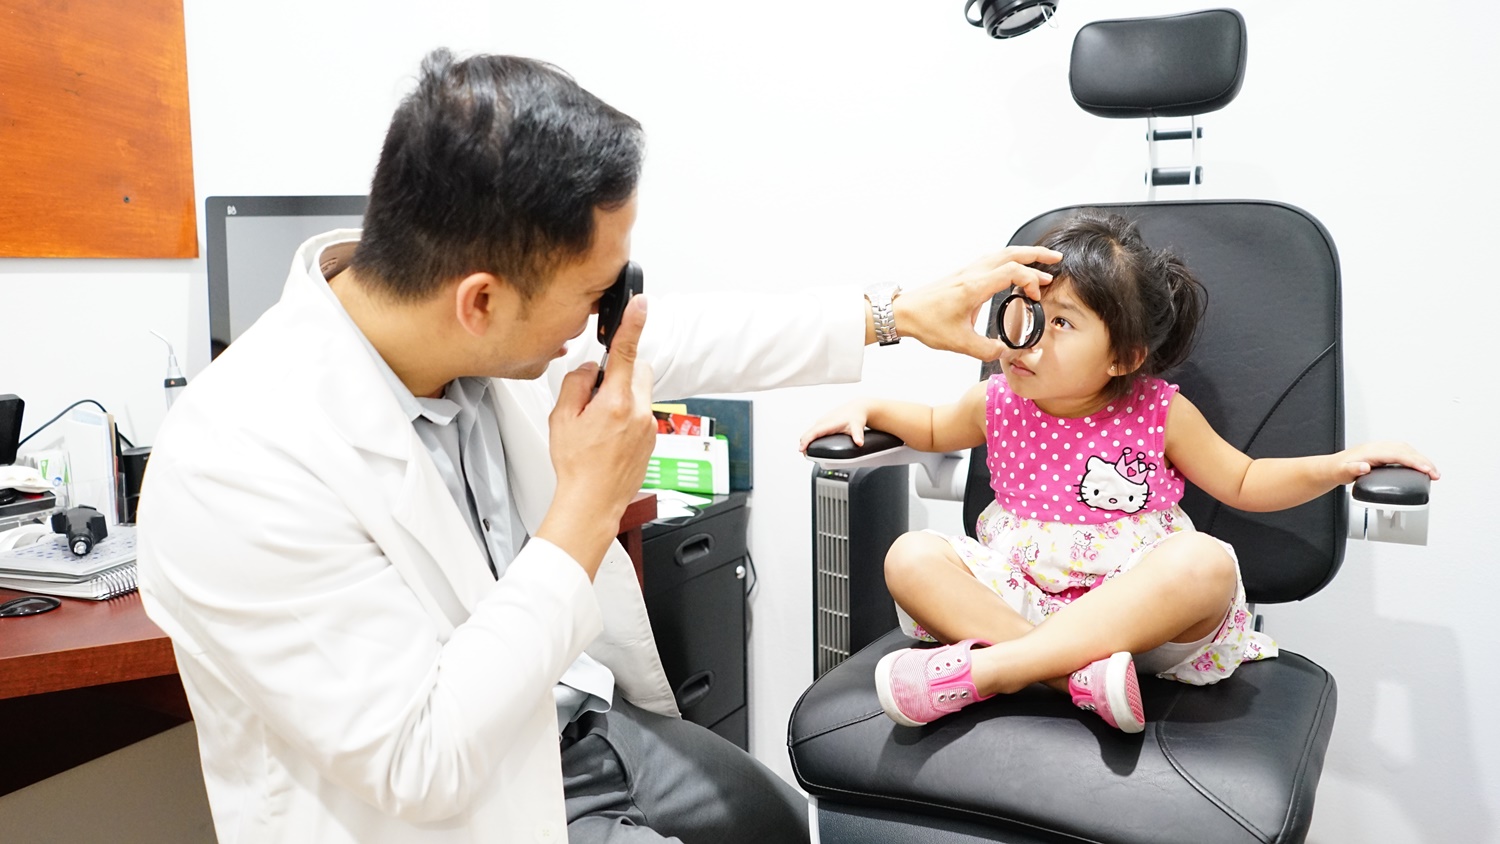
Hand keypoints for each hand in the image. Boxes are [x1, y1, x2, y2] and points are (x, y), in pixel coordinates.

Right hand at [537, 296, 656, 577]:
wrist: (593, 503)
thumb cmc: (577, 467)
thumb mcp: (562, 419)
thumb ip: (575, 385)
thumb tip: (587, 370)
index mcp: (615, 403)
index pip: (625, 352)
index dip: (632, 323)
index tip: (640, 303)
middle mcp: (638, 412)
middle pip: (636, 370)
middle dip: (619, 372)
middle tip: (595, 397)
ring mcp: (649, 427)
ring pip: (638, 392)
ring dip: (622, 396)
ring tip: (600, 424)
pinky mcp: (653, 438)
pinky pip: (641, 413)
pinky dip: (627, 415)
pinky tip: (609, 437)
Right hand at [798, 400, 870, 451]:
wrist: (856, 408)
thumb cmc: (856, 416)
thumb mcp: (857, 426)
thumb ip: (857, 435)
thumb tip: (859, 442)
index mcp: (829, 423)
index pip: (814, 433)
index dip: (806, 441)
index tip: (801, 449)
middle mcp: (823, 421)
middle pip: (808, 433)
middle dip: (803, 444)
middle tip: (805, 456)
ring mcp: (822, 421)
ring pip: (809, 432)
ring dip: (805, 441)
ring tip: (807, 452)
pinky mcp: (822, 422)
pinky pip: (812, 431)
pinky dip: (809, 438)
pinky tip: (811, 444)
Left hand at [891, 245, 1061, 360]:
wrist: (901, 312)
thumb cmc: (925, 322)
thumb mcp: (959, 343)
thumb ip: (987, 350)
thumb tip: (1006, 352)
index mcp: (974, 287)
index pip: (1012, 271)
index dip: (1030, 281)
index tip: (1036, 298)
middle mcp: (972, 274)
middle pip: (1011, 253)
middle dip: (1036, 255)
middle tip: (1056, 259)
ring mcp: (967, 271)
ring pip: (1001, 253)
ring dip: (1023, 254)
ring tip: (1041, 261)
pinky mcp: (962, 274)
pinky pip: (991, 259)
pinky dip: (1008, 259)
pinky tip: (1013, 269)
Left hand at [1330, 441, 1440, 484]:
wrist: (1332, 467)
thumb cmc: (1337, 470)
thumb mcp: (1341, 472)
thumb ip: (1351, 470)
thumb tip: (1364, 467)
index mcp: (1370, 451)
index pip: (1398, 454)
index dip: (1414, 461)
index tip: (1426, 470)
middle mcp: (1377, 447)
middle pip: (1406, 450)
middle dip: (1423, 461)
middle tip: (1435, 474)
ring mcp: (1381, 449)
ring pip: (1407, 450)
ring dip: (1422, 459)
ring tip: (1433, 472)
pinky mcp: (1383, 453)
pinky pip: (1403, 453)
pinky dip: (1415, 459)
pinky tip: (1421, 466)